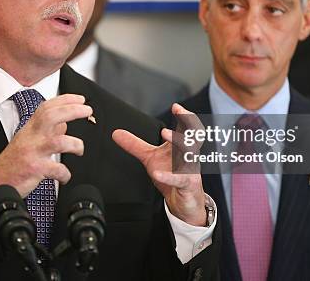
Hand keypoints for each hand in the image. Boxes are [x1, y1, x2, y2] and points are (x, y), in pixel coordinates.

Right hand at [0, 94, 92, 196]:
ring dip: (75, 144)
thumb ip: (47, 130)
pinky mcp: (35, 169)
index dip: (65, 100)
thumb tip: (65, 122)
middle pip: (51, 116)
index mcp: (31, 128)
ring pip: (58, 142)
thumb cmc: (15, 161)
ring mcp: (33, 152)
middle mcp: (31, 137)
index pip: (47, 107)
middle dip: (72, 110)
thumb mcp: (29, 140)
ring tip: (79, 149)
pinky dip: (65, 174)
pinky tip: (65, 176)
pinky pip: (56, 169)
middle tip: (87, 110)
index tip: (81, 99)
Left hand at [112, 103, 206, 225]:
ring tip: (166, 134)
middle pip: (193, 135)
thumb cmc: (171, 175)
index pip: (187, 128)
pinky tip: (158, 173)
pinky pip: (180, 179)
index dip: (184, 116)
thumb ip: (135, 145)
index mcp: (180, 146)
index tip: (176, 106)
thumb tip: (116, 133)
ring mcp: (189, 170)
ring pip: (190, 153)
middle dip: (187, 123)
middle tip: (178, 112)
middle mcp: (188, 155)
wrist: (182, 201)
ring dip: (179, 141)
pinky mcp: (187, 185)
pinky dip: (169, 176)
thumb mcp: (150, 158)